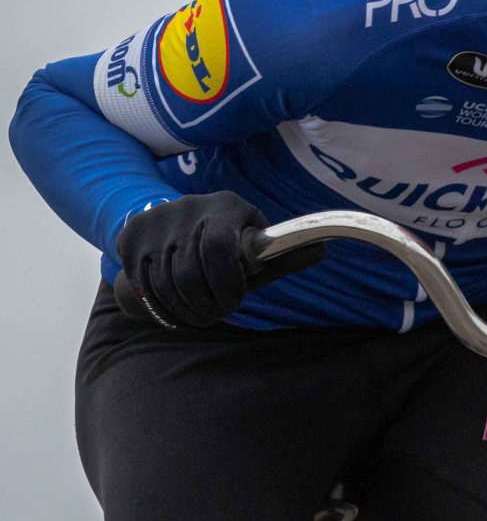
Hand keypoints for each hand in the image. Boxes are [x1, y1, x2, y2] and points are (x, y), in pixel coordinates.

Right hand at [114, 191, 324, 327]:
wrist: (173, 223)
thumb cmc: (229, 243)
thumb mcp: (256, 248)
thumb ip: (284, 255)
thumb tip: (323, 250)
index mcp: (225, 206)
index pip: (219, 248)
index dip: (227, 283)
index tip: (234, 300)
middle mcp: (186, 208)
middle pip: (189, 273)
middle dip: (207, 304)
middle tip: (218, 313)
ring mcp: (154, 223)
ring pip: (165, 284)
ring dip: (185, 310)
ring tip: (200, 315)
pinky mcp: (130, 239)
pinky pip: (143, 286)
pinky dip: (161, 307)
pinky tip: (177, 308)